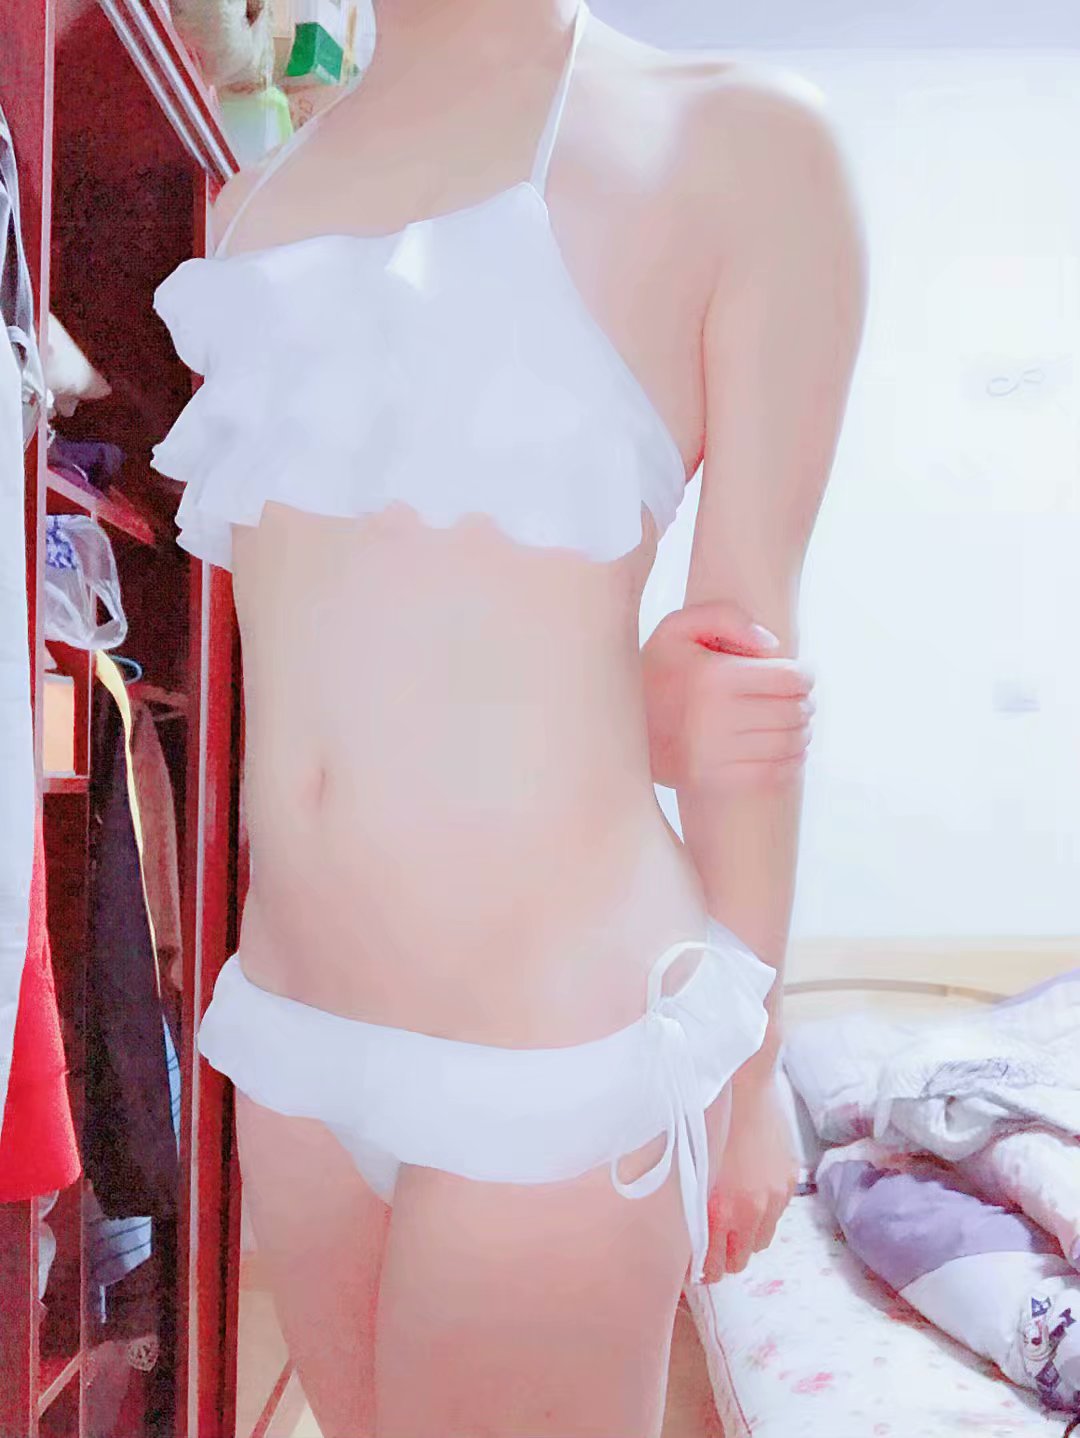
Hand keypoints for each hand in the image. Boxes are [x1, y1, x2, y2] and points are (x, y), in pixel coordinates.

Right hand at [641, 600, 814, 792]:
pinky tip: (789, 751)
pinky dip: (791, 763)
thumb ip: (726, 616)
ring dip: (802, 733)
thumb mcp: (678, 628)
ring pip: (788, 744)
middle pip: (794, 712)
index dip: (805, 675)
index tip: (801, 674)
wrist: (613, 725)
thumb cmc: (655, 670)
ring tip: (795, 724)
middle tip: (800, 700)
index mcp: (714, 676)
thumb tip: (772, 645)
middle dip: (805, 704)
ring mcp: (713, 753)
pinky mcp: (711, 779)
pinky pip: (772, 774)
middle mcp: (715, 717)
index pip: (790, 678)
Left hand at [704, 1069, 797, 1281]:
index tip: (693, 1264)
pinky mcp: (789, 1183)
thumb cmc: (704, 1120)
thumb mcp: (687, 1167)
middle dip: (724, 1256)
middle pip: (740, 1260)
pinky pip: (776, 1216)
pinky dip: (762, 1214)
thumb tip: (680, 1232)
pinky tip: (748, 1194)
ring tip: (730, 1218)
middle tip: (710, 1243)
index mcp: (720, 1209)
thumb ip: (687, 1204)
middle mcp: (752, 1210)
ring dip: (745, 1236)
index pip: (715, 1266)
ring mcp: (775, 1197)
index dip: (702, 1269)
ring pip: (760, 1241)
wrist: (742, 1083)